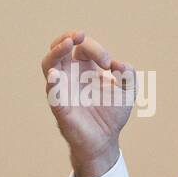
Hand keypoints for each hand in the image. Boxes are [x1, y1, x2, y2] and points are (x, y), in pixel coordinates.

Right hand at [40, 29, 133, 176]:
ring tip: (67, 43)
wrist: (106, 141)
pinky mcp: (60, 108)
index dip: (96, 49)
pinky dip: (52, 83)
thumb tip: (117, 64)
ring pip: (48, 64)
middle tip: (79, 35)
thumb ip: (129, 74)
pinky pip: (52, 94)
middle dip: (68, 37)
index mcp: (84, 69)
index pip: (83, 48)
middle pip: (59, 49)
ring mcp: (62, 90)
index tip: (109, 64)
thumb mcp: (128, 91)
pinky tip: (55, 75)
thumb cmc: (112, 115)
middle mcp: (69, 76)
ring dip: (56, 52)